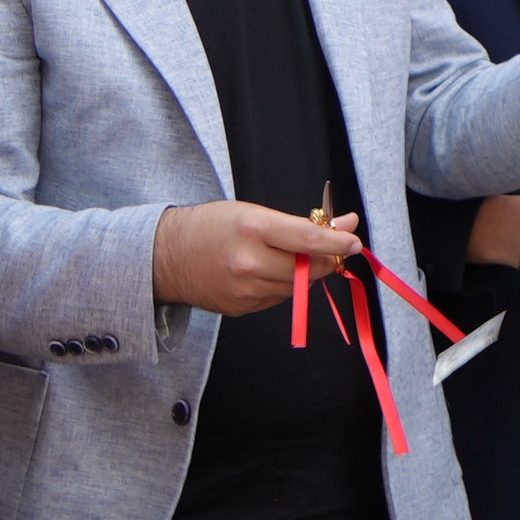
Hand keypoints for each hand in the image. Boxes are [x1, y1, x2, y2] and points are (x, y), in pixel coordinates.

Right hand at [150, 200, 354, 316]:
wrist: (165, 256)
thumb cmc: (210, 226)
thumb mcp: (253, 212)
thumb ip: (299, 222)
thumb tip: (344, 225)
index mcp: (253, 228)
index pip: (308, 239)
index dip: (338, 242)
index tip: (354, 241)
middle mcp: (249, 262)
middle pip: (308, 269)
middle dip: (327, 260)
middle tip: (334, 248)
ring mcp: (244, 290)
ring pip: (296, 287)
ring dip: (306, 274)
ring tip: (295, 256)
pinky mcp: (241, 308)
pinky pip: (278, 298)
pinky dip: (284, 286)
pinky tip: (270, 271)